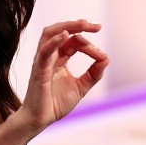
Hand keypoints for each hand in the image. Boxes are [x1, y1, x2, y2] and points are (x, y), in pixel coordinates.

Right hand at [18, 19, 108, 134]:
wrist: (40, 120)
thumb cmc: (55, 104)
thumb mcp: (81, 86)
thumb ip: (93, 73)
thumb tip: (106, 58)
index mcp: (59, 59)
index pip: (74, 42)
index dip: (89, 44)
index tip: (102, 56)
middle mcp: (50, 56)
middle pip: (61, 30)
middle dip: (78, 25)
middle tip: (96, 26)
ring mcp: (42, 61)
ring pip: (50, 33)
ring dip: (67, 26)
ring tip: (83, 24)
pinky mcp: (38, 70)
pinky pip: (44, 51)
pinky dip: (54, 41)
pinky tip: (66, 35)